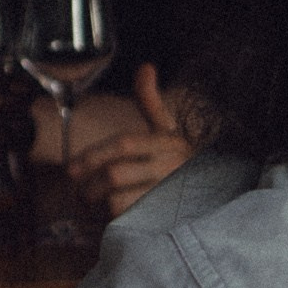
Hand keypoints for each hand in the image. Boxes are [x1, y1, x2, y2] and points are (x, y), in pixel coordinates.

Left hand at [68, 65, 191, 215]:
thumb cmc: (179, 160)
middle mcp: (172, 167)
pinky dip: (113, 220)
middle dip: (90, 186)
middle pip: (115, 175)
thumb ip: (151, 101)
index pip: (124, 144)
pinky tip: (112, 218)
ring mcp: (170, 195)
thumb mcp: (167, 130)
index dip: (93, 155)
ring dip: (99, 205)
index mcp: (168, 143)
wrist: (216, 193)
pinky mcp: (166, 218)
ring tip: (94, 206)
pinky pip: (128, 220)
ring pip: (118, 200)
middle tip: (80, 193)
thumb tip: (145, 67)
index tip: (72, 169)